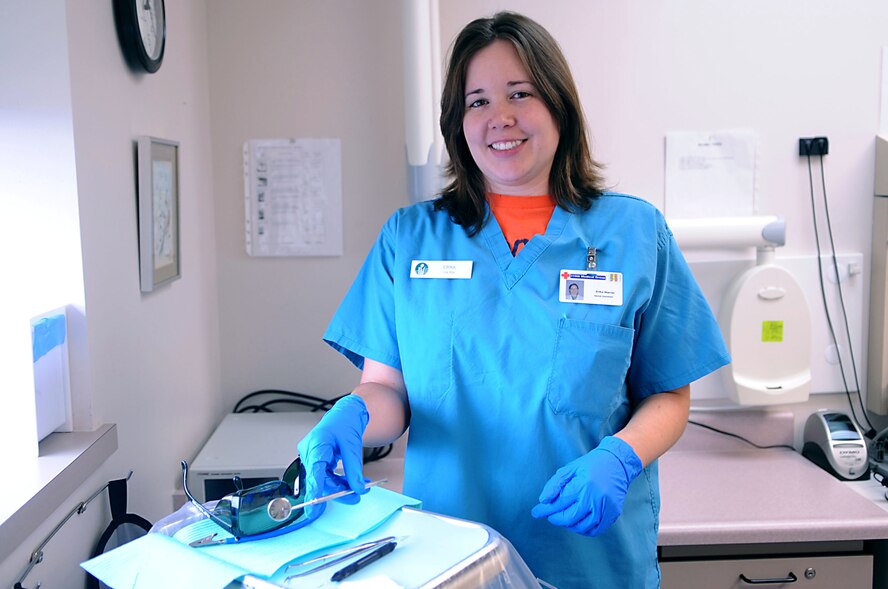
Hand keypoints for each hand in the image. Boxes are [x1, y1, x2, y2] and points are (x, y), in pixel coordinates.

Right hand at [296, 395, 368, 517]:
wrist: (347, 411)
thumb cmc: (345, 421)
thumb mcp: (352, 445)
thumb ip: (354, 469)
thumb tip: (358, 488)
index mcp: (316, 445)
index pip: (314, 473)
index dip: (314, 492)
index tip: (312, 509)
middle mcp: (310, 451)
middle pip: (320, 479)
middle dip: (338, 490)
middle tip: (356, 496)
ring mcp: (313, 456)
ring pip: (325, 479)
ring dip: (341, 486)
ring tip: (360, 486)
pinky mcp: (318, 459)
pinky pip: (327, 475)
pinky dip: (340, 480)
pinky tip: (353, 481)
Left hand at [530, 436, 642, 535]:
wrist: (617, 463)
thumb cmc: (591, 465)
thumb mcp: (570, 468)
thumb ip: (555, 484)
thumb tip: (543, 501)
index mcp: (583, 484)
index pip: (560, 503)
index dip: (546, 510)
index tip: (536, 512)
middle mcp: (595, 497)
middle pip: (570, 518)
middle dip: (556, 518)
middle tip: (550, 515)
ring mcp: (606, 507)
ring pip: (582, 527)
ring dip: (569, 525)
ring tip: (564, 517)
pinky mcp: (613, 513)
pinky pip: (596, 530)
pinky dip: (584, 529)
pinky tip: (578, 522)